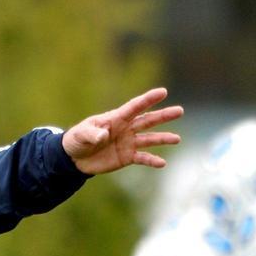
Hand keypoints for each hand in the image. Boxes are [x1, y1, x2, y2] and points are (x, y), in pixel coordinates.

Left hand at [62, 87, 182, 174]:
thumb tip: (104, 135)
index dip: (148, 100)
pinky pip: (142, 158)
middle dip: (163, 116)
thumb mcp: (81, 135)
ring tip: (177, 139)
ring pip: (150, 139)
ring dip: (163, 138)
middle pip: (148, 120)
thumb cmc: (77, 140)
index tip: (163, 92)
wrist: (75, 158)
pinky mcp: (127, 157)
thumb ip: (93, 134)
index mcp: (115, 118)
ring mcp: (128, 142)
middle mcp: (126, 128)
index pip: (134, 107)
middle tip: (180, 111)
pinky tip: (162, 163)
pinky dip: (152, 161)